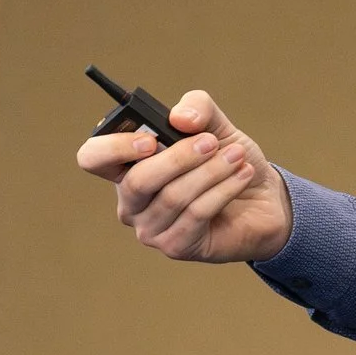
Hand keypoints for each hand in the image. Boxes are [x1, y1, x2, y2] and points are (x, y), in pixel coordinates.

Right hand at [75, 88, 288, 265]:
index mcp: (125, 167)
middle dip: (178, 158)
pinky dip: (222, 190)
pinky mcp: (175, 247)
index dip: (114, 147)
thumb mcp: (215, 125)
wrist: (262, 200)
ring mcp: (150, 229)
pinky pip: (195, 214)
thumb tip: (180, 118)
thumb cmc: (226, 161)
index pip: (93, 158)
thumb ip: (197, 108)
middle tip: (210, 142)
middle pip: (137, 181)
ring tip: (236, 156)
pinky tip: (241, 174)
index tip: (150, 138)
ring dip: (210, 171)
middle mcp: (131, 201)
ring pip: (173, 196)